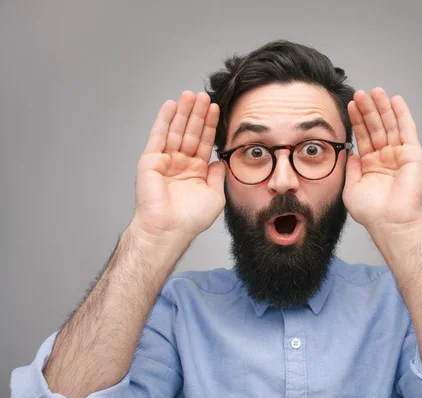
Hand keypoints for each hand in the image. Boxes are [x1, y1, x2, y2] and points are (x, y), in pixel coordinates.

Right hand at [131, 91, 225, 241]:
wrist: (170, 229)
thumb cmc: (191, 219)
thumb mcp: (215, 194)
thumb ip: (218, 175)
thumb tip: (220, 160)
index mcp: (195, 171)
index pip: (204, 142)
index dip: (210, 125)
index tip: (216, 109)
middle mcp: (180, 164)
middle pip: (190, 132)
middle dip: (197, 114)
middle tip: (204, 95)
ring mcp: (165, 161)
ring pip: (176, 130)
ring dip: (183, 112)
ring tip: (190, 95)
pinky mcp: (151, 160)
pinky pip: (158, 136)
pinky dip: (164, 119)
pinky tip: (171, 105)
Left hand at [343, 88, 421, 231]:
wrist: (390, 222)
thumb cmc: (372, 212)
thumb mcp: (352, 186)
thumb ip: (351, 167)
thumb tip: (350, 151)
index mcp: (371, 165)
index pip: (363, 136)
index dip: (357, 120)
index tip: (349, 105)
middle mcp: (386, 157)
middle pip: (376, 127)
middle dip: (368, 110)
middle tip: (359, 93)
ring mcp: (399, 154)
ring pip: (390, 125)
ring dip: (383, 108)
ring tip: (375, 91)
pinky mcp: (413, 154)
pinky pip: (407, 130)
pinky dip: (402, 114)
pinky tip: (395, 100)